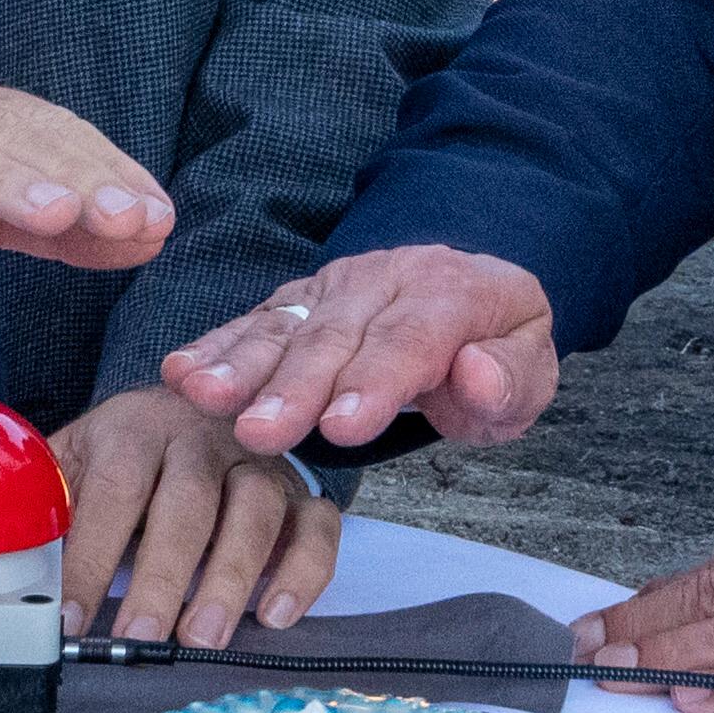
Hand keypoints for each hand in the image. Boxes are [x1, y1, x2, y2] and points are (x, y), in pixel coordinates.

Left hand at [53, 385, 340, 648]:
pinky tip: (276, 616)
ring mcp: (258, 460)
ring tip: (201, 637)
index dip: (92, 557)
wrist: (195, 405)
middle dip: (162, 576)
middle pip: (188, 501)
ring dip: (229, 577)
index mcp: (135, 427)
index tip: (71, 621)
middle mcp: (203, 434)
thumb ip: (46, 502)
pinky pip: (318, 526)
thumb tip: (4, 558)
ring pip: (255, 510)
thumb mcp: (76, 460)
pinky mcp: (301, 490)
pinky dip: (304, 570)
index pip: (114, 491)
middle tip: (141, 640)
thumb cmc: (124, 457)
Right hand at [156, 245, 560, 458]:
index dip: (374, 382)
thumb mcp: (532, 369)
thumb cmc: (496, 348)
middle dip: (295, 387)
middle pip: (336, 336)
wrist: (469, 294)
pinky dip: (215, 347)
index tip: (341, 427)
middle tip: (261, 433)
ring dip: (241, 365)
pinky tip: (181, 373)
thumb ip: (511, 378)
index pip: (410, 339)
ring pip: (286, 327)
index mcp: (452, 293)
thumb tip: (478, 376)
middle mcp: (385, 279)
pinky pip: (254, 324)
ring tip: (202, 396)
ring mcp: (334, 285)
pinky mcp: (297, 300)